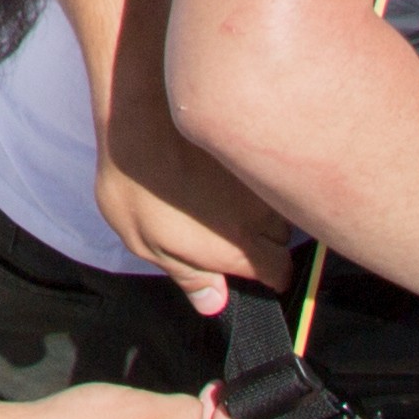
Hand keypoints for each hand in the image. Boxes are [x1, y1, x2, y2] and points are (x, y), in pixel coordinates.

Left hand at [93, 87, 294, 305]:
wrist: (140, 114)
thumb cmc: (136, 185)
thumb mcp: (146, 243)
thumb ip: (188, 276)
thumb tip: (214, 303)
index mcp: (241, 248)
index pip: (280, 273)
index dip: (265, 272)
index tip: (245, 262)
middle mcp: (265, 215)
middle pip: (283, 236)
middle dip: (264, 234)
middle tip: (225, 221)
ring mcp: (265, 177)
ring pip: (279, 198)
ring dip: (262, 199)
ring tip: (224, 187)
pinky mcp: (260, 143)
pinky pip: (270, 163)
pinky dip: (255, 167)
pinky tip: (225, 161)